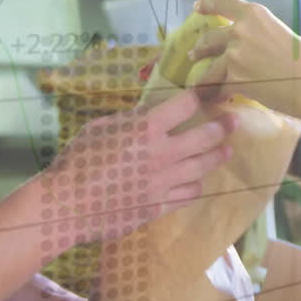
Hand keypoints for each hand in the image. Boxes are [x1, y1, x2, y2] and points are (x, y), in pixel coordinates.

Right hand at [43, 88, 235, 242]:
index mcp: (146, 128)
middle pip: (205, 137)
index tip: (208, 94)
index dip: (199, 96)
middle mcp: (162, 154)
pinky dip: (196, 185)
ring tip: (226, 151)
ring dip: (217, 156)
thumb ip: (130, 121)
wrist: (67, 205)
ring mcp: (164, 183)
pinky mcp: (159, 206)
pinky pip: (188, 194)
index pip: (185, 105)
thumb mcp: (100, 128)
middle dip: (223, 126)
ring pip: (202, 167)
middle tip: (233, 121)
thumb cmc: (77, 161)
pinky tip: (197, 181)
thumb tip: (148, 116)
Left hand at [185, 0, 300, 115]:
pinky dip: (217, 95)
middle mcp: (240, 31)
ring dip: (202, 77)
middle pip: (209, 38)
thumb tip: (244, 43)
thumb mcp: (279, 32)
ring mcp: (235, 56)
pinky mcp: (235, 80)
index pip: (222, 2)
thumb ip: (258, 33)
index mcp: (253, 14)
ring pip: (209, 67)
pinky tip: (217, 100)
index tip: (197, 7)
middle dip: (200, 48)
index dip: (207, 4)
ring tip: (198, 85)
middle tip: (194, 54)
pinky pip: (218, 88)